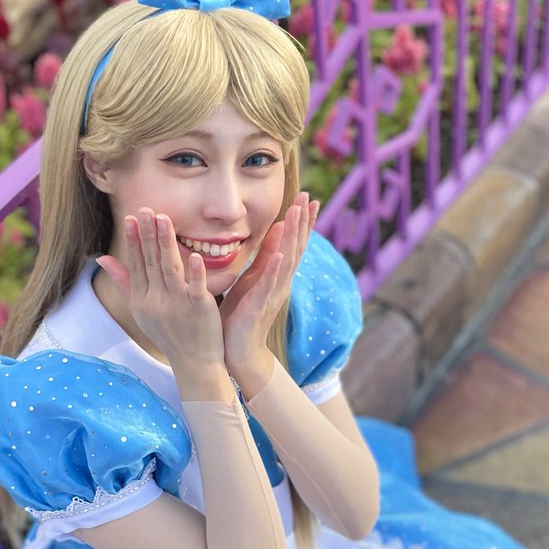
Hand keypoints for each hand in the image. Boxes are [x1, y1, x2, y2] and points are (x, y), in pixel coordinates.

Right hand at [97, 208, 225, 371]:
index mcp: (142, 299)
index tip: (132, 218)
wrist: (193, 361)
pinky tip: (194, 256)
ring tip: (164, 220)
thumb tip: (102, 258)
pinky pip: (196, 288)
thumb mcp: (140, 309)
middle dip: (148, 235)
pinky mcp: (199, 309)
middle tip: (147, 209)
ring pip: (170, 269)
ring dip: (166, 244)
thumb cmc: (167, 333)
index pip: (136, 264)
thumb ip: (124, 281)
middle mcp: (157, 300)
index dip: (134, 241)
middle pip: (151, 262)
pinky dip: (195, 273)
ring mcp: (178, 304)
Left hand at [221, 193, 318, 391]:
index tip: (309, 197)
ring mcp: (272, 293)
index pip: (293, 243)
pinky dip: (276, 269)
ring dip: (293, 237)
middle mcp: (280, 282)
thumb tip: (276, 230)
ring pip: (287, 261)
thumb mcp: (253, 279)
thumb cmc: (242, 315)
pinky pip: (270, 285)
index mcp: (277, 275)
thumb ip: (265, 257)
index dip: (302, 221)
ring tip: (297, 214)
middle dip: (303, 222)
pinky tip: (281, 254)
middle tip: (310, 197)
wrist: (238, 350)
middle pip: (296, 247)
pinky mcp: (259, 306)